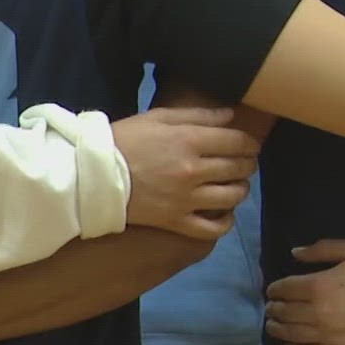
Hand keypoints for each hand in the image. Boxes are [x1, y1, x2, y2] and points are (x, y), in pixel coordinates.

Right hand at [112, 106, 258, 240]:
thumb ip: (197, 115)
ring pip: (232, 197)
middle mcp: (193, 170)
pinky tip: (224, 212)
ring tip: (236, 184)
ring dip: (241, 188)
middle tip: (244, 162)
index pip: (237, 141)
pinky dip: (226, 222)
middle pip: (238, 168)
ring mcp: (187, 199)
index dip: (250, 142)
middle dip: (248, 163)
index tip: (250, 144)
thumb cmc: (126, 139)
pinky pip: (213, 229)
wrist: (94, 174)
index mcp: (189, 140)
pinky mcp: (177, 222)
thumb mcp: (159, 117)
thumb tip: (231, 116)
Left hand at [265, 238, 344, 344]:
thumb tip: (295, 253)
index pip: (286, 288)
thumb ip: (323, 249)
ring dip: (278, 330)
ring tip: (273, 326)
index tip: (272, 290)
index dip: (275, 289)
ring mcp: (329, 336)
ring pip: (293, 335)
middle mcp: (319, 313)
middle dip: (274, 309)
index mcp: (320, 285)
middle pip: (286, 312)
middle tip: (271, 308)